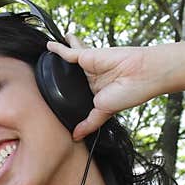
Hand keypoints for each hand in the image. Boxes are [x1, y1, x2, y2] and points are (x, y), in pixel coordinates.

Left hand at [47, 35, 163, 140]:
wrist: (141, 75)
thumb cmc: (128, 94)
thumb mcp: (104, 112)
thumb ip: (89, 123)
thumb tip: (75, 137)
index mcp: (96, 92)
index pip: (78, 94)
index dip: (69, 96)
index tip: (55, 102)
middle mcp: (91, 78)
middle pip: (70, 78)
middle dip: (60, 78)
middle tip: (44, 78)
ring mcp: (89, 66)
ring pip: (68, 62)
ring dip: (58, 57)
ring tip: (46, 54)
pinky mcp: (87, 56)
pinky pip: (68, 52)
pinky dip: (58, 49)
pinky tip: (49, 46)